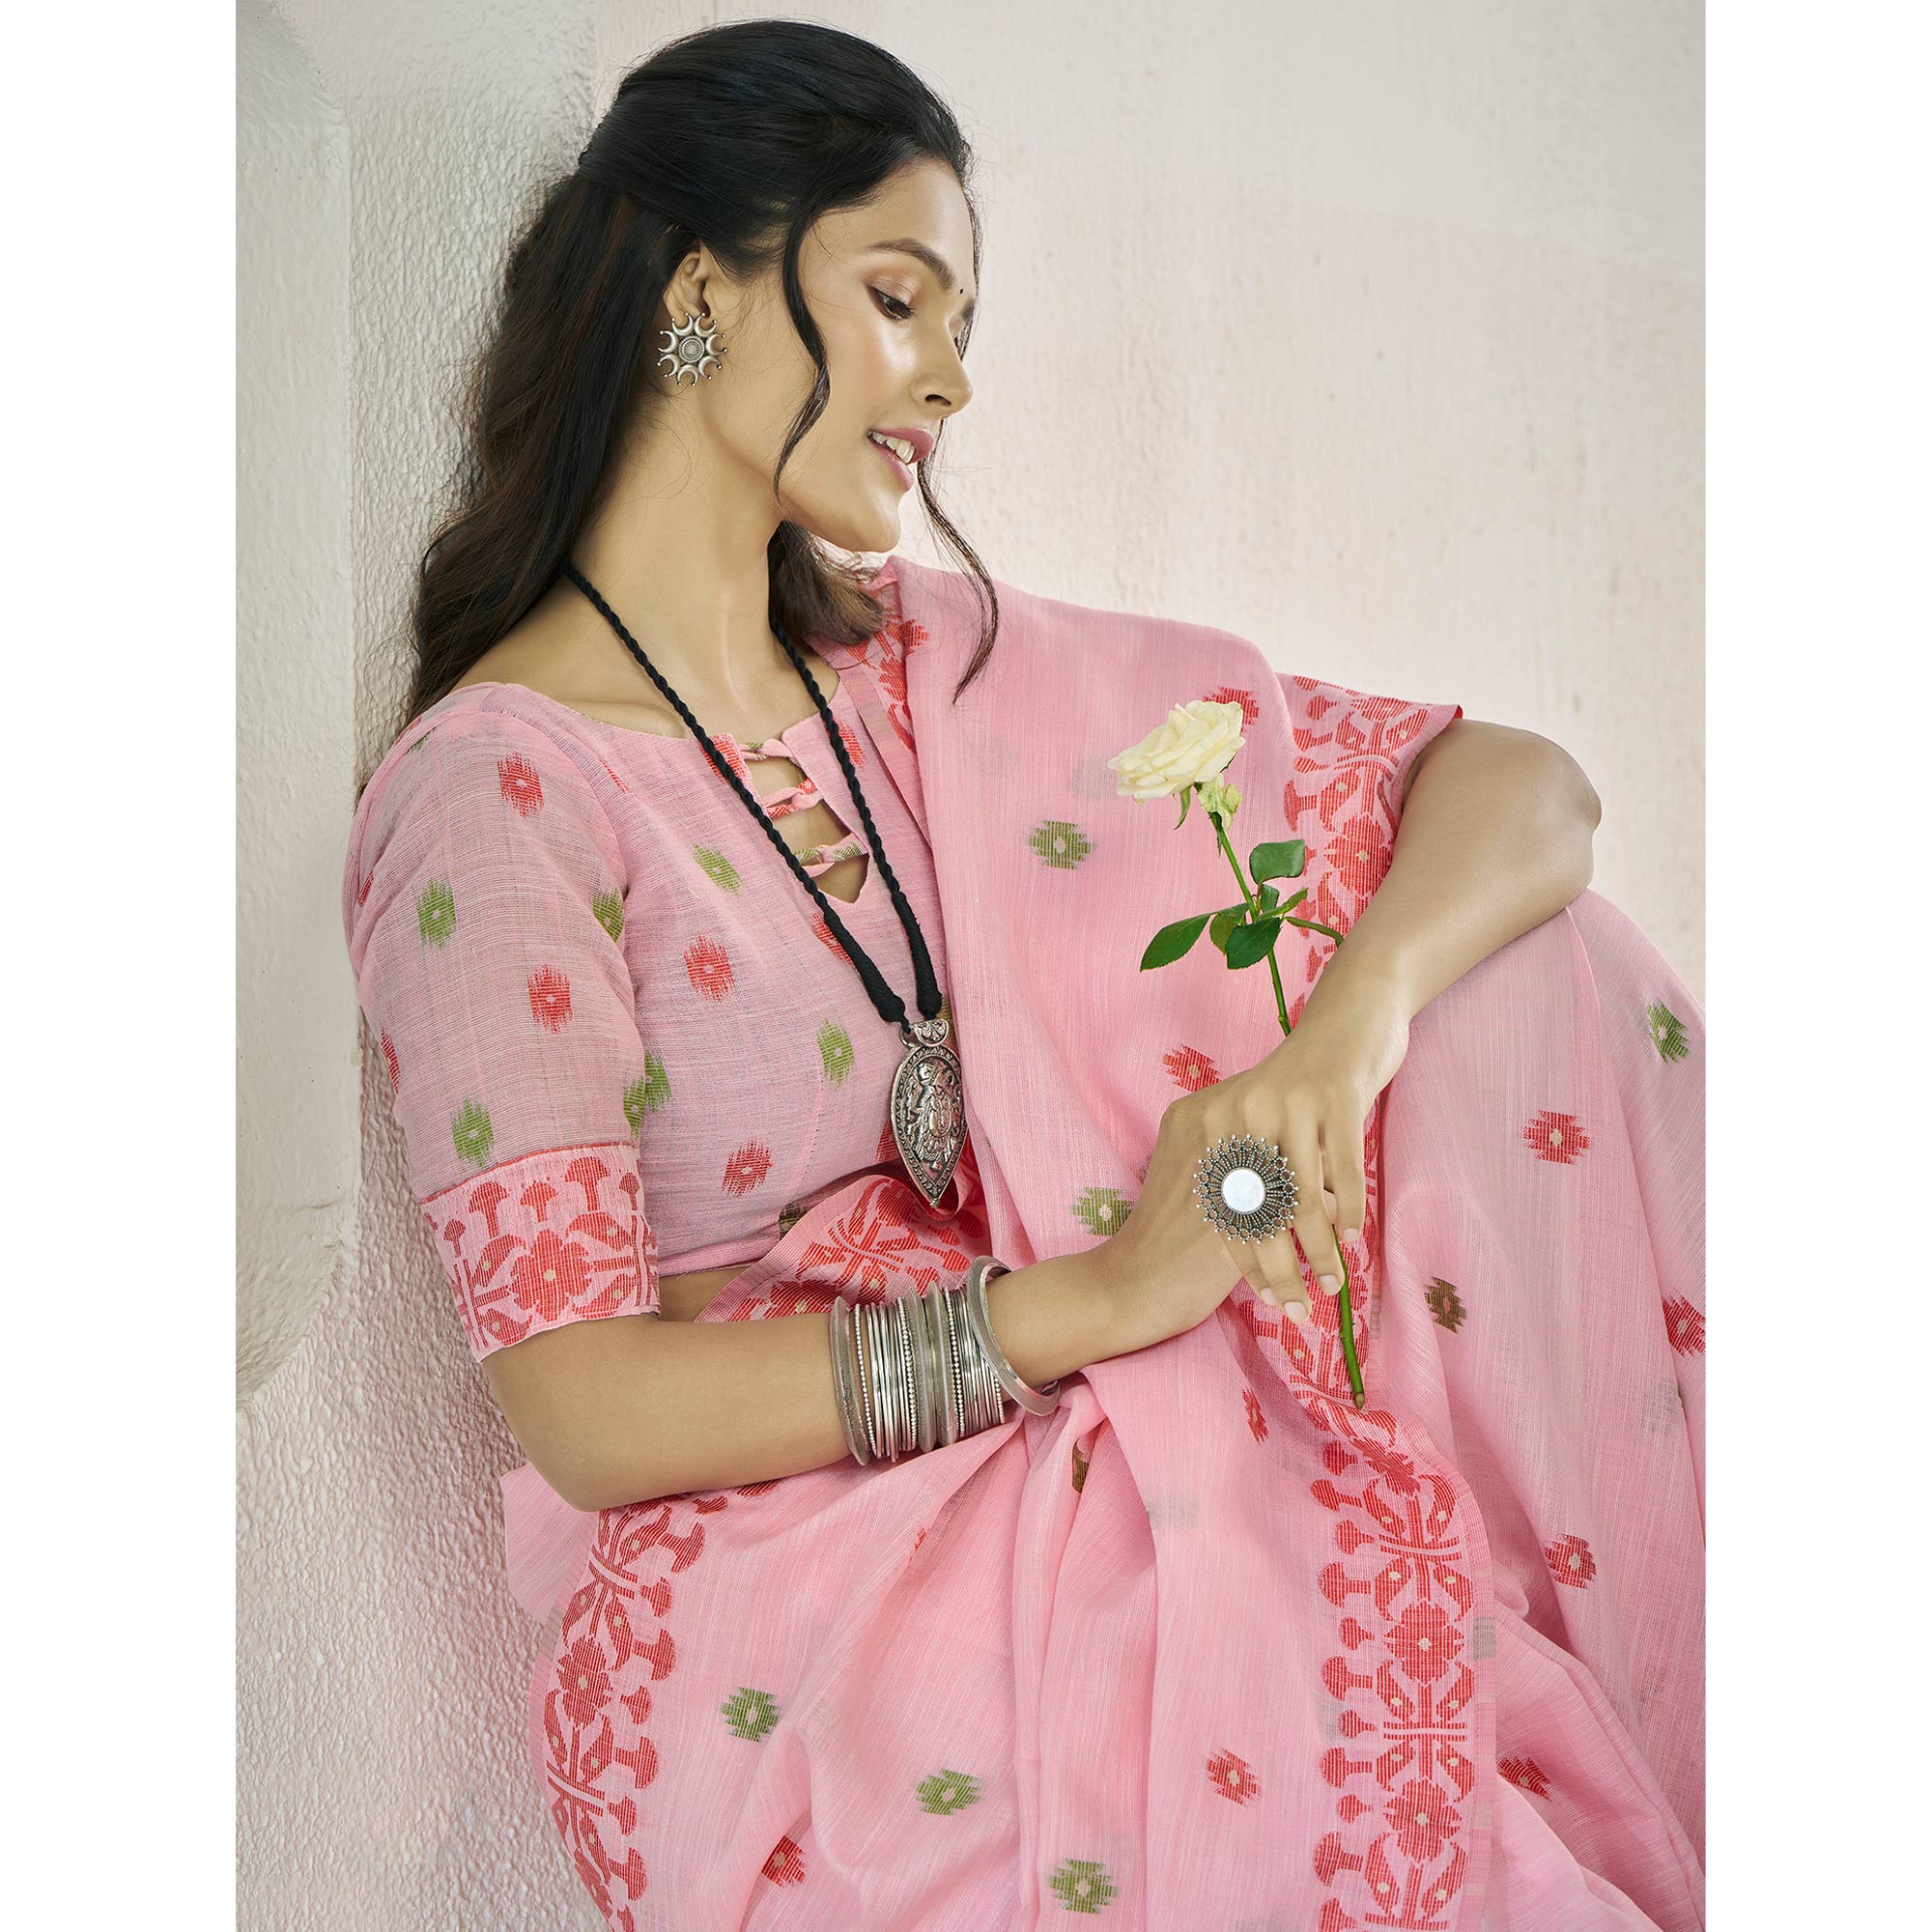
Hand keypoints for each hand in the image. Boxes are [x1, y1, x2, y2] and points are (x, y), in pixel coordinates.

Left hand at [1100, 981, 1411, 1344]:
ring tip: (1331, 1281)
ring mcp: (1288, 1102)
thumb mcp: (1263, 1125)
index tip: (1264, 1299)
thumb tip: (1254, 1248)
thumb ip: (1251, 1175)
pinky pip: (1342, 1169)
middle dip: (1278, 1266)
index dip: (1243, 1257)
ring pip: (1300, 1196)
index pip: (1223, 1204)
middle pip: (1256, 1208)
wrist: (1349, 1017)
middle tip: (1298, 1308)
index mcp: (1213, 1118)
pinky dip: (1348, 1210)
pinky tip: (1353, 1238)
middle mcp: (1242, 1109)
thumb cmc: (1304, 1084)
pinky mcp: (1334, 1096)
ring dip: (1318, 1248)